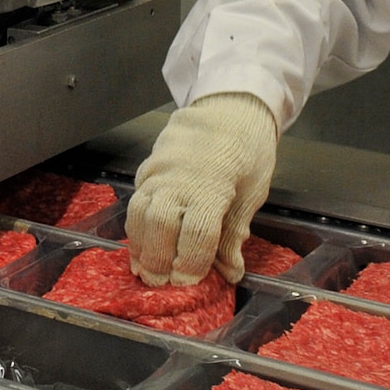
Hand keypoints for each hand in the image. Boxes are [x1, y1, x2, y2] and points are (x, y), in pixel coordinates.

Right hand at [125, 93, 277, 286]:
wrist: (229, 106)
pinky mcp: (147, 168)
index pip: (197, 232)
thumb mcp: (253, 190)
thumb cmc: (248, 147)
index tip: (191, 281)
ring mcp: (158, 170)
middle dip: (159, 259)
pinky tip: (140, 247)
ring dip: (140, 246)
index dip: (193, 262)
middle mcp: (179, 177)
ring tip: (146, 271)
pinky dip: (136, 228)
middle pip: (160, 224)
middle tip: (163, 283)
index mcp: (213, 184)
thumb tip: (230, 272)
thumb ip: (235, 231)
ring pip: (139, 213)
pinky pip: (135, 202)